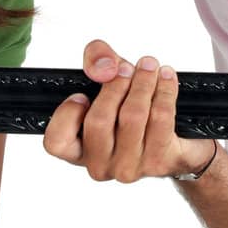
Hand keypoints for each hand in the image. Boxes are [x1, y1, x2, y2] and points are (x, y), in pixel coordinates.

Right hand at [42, 39, 215, 182]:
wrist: (172, 135)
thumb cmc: (127, 106)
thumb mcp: (105, 75)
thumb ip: (96, 59)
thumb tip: (106, 68)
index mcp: (78, 149)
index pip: (56, 142)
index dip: (66, 115)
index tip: (81, 94)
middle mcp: (100, 164)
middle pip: (99, 121)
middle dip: (115, 85)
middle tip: (127, 67)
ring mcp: (129, 167)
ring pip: (133, 117)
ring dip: (144, 83)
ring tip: (150, 66)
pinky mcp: (160, 163)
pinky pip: (160, 121)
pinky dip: (165, 92)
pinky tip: (166, 79)